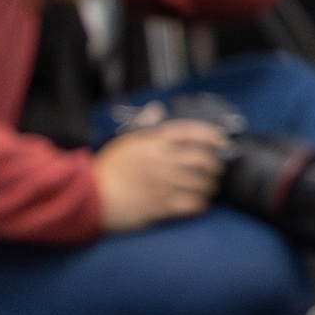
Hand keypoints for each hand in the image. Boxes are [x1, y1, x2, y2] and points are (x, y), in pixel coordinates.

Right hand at [94, 119, 224, 231]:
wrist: (91, 197)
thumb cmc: (107, 169)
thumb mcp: (123, 140)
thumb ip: (142, 124)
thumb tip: (157, 109)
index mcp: (153, 142)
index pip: (191, 133)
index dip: (212, 136)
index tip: (222, 141)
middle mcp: (162, 161)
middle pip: (203, 160)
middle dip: (215, 166)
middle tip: (215, 170)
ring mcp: (164, 184)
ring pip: (201, 184)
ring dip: (209, 187)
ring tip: (208, 189)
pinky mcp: (162, 205)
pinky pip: (192, 205)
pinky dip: (200, 204)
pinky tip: (199, 204)